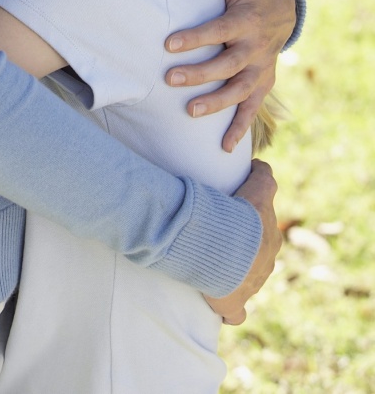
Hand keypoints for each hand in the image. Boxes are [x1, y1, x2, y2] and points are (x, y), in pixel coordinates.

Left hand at [165, 0, 295, 150]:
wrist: (284, 8)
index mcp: (247, 21)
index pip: (218, 31)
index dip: (195, 38)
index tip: (168, 45)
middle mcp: (256, 48)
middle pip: (227, 65)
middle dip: (199, 74)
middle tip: (170, 79)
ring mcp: (261, 69)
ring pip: (239, 90)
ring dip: (216, 103)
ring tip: (190, 111)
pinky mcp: (263, 83)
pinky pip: (253, 109)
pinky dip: (241, 128)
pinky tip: (225, 147)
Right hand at [205, 159, 280, 323]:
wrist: (227, 246)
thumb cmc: (238, 215)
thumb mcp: (259, 188)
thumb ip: (264, 176)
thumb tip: (261, 165)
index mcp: (270, 238)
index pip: (265, 231)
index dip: (249, 224)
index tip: (232, 218)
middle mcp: (265, 263)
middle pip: (257, 256)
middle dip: (244, 250)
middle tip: (218, 237)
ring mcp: (251, 285)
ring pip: (247, 280)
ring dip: (234, 274)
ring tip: (211, 263)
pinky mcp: (234, 305)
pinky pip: (234, 314)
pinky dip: (230, 312)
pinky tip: (221, 308)